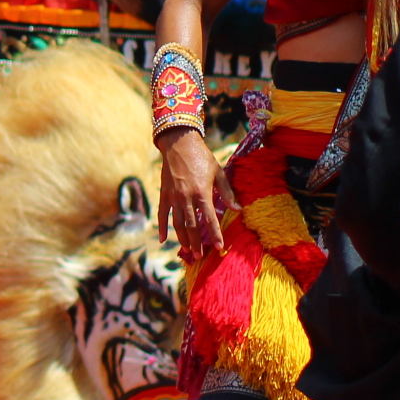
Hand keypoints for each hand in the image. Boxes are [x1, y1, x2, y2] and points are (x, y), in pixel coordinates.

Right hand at [158, 126, 233, 258]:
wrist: (179, 144)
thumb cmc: (202, 157)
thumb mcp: (218, 172)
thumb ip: (227, 192)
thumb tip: (237, 209)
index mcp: (202, 193)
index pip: (209, 219)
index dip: (215, 234)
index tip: (219, 247)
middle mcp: (186, 198)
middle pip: (192, 226)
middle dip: (196, 242)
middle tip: (200, 255)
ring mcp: (173, 197)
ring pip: (178, 223)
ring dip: (182, 238)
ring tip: (187, 250)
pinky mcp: (164, 194)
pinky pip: (163, 214)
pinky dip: (162, 228)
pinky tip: (163, 240)